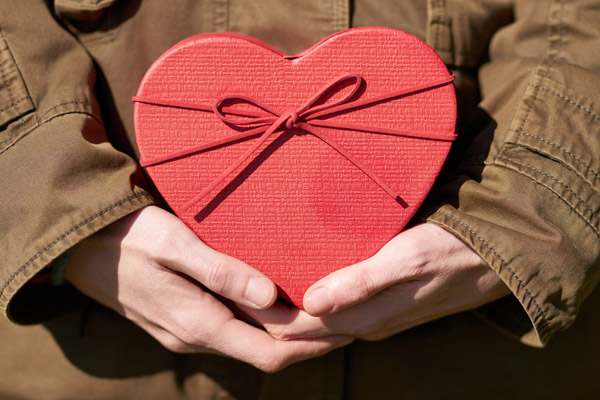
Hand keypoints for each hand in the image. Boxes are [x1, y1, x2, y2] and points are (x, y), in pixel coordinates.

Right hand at [64, 206, 351, 371]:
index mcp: (199, 323)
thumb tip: (271, 296)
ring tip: (321, 308)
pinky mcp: (181, 320)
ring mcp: (186, 332)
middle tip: (346, 318)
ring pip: (249, 342)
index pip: (270, 352)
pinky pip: (233, 331)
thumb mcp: (175, 245)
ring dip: (287, 332)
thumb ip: (222, 272)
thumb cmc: (128, 237)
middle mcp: (196, 337)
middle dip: (308, 341)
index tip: (346, 327)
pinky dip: (262, 323)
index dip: (312, 345)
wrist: (80, 245)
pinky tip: (277, 302)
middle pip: (265, 351)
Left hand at [241, 223, 510, 340]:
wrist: (494, 257)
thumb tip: (311, 303)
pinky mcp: (380, 305)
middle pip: (301, 331)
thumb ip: (360, 282)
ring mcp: (373, 317)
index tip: (232, 294)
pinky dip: (308, 304)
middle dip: (266, 317)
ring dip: (285, 312)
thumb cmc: (451, 251)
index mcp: (365, 317)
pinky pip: (334, 311)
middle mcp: (364, 324)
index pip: (297, 327)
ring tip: (254, 290)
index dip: (263, 315)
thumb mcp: (407, 259)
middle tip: (231, 292)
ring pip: (316, 324)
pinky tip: (297, 286)